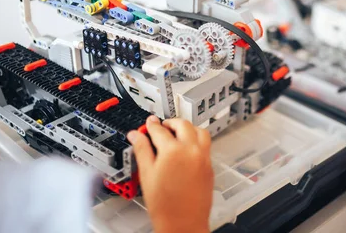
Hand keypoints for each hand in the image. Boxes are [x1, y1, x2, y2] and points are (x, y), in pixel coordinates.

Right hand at [128, 116, 213, 232]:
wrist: (184, 224)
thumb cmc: (165, 205)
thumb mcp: (147, 175)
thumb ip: (142, 150)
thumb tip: (135, 135)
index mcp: (173, 150)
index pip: (159, 130)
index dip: (150, 125)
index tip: (147, 124)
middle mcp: (191, 150)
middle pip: (182, 124)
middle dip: (170, 122)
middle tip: (161, 126)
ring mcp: (203, 157)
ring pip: (199, 131)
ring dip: (188, 127)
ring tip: (177, 133)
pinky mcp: (210, 165)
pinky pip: (206, 144)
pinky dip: (197, 139)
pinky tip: (187, 147)